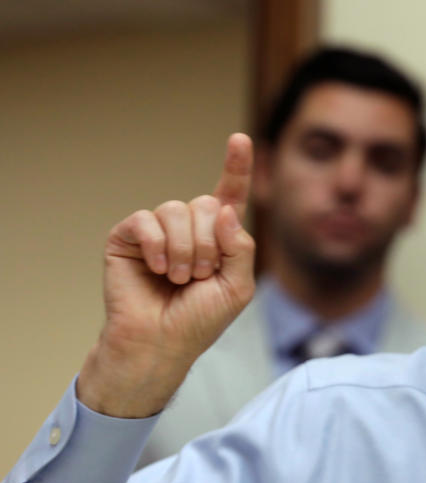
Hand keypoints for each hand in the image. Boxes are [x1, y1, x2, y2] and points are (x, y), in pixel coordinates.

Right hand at [77, 134, 255, 417]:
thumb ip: (241, 248)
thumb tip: (224, 209)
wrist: (160, 343)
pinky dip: (157, 245)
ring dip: (185, 250)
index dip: (236, 167)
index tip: (240, 139)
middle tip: (198, 276)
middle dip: (209, 245)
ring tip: (178, 278)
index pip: (229, 195)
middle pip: (205, 204)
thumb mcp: (238, 287)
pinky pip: (146, 219)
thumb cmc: (199, 320)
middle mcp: (188, 228)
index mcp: (217, 237)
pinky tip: (157, 269)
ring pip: (177, 209)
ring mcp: (157, 230)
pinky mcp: (128, 236)